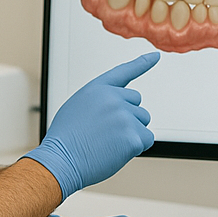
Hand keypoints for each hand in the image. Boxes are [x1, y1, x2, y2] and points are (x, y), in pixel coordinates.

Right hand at [24, 53, 158, 198]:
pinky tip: (116, 151)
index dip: (142, 64)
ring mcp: (125, 116)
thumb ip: (101, 101)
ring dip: (132, 133)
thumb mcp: (78, 107)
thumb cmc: (66, 139)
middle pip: (138, 105)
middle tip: (108, 133)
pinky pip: (146, 139)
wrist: (61, 160)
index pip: (124, 72)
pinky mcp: (133, 136)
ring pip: (143, 122)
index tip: (156, 56)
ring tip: (109, 143)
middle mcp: (113, 98)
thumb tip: (121, 107)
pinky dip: (136, 147)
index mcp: (98, 89)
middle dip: (129, 118)